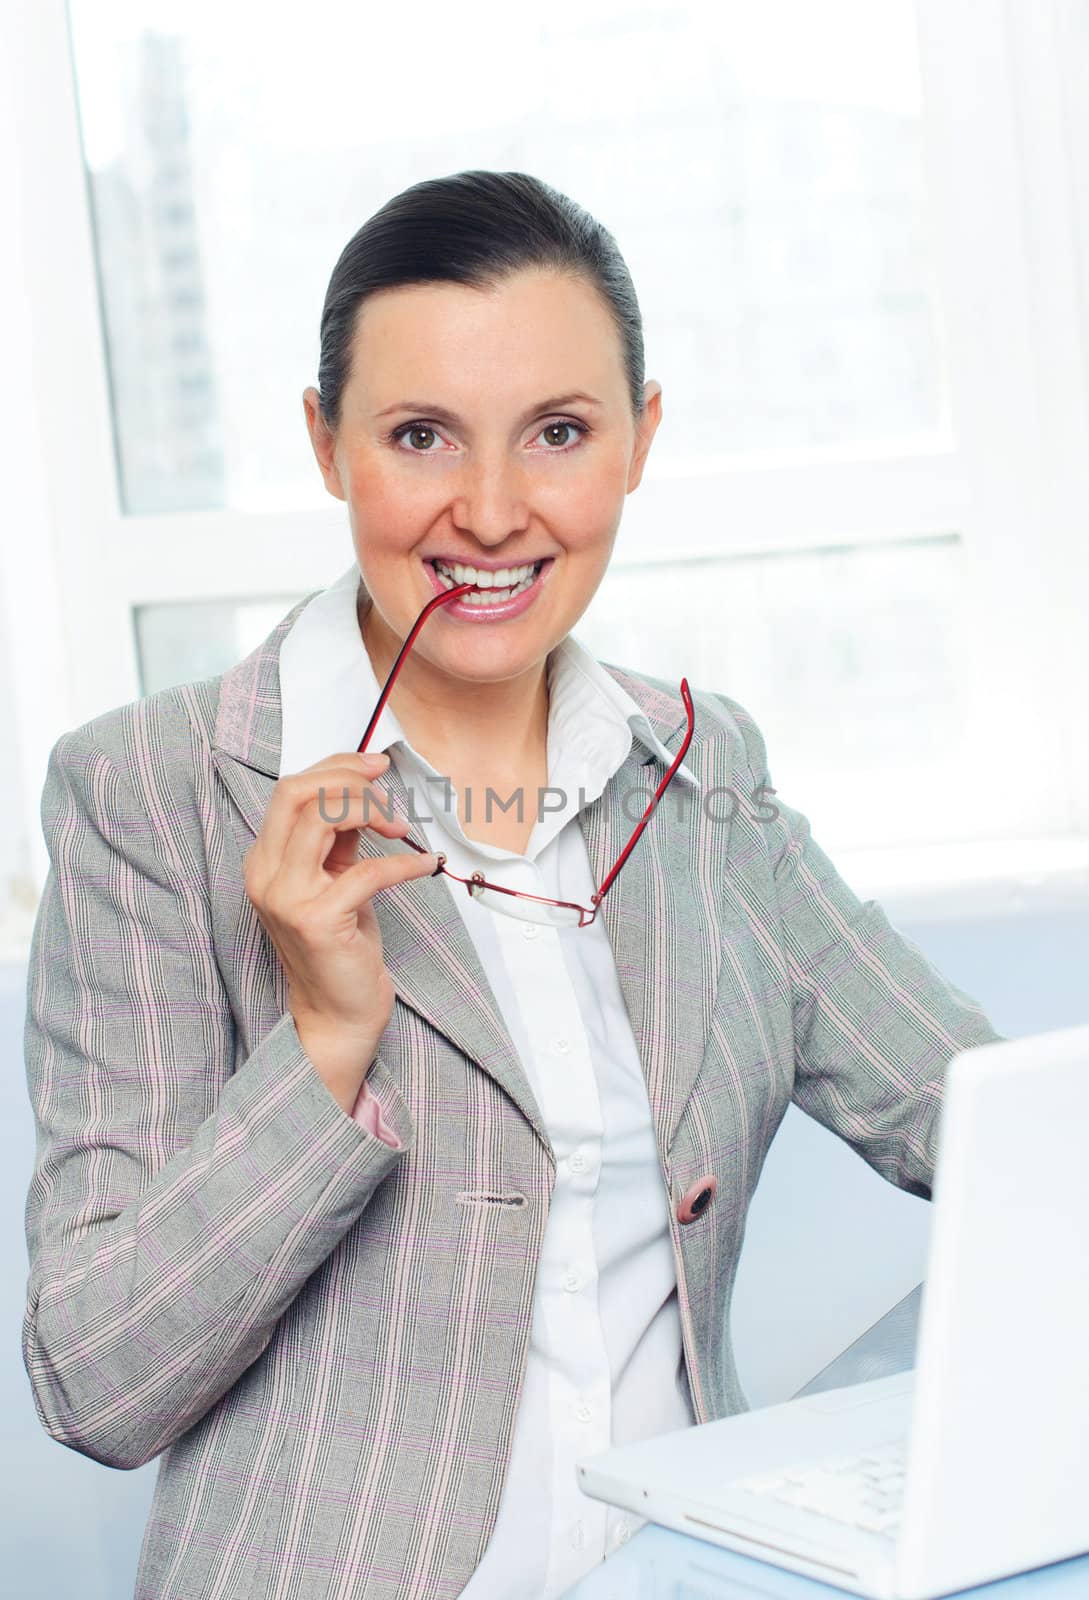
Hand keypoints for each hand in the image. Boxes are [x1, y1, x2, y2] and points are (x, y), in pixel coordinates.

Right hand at [242, 750, 437, 1113]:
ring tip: (402, 829)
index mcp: (264, 860)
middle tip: (389, 793)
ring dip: (372, 811)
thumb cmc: (341, 946)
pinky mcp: (317, 921)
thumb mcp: (335, 879)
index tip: (377, 765)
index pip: (290, 789)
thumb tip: (365, 790)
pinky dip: (404, 861)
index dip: (337, 767)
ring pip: (323, 817)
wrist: (338, 1013)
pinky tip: (425, 864)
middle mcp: (265, 875)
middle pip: (298, 792)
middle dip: (350, 780)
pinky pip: (367, 870)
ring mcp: (286, 898)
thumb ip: (338, 838)